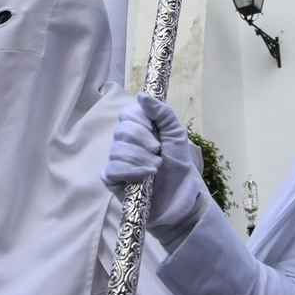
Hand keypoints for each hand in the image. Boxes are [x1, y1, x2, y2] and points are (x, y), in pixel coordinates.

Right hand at [103, 93, 208, 239]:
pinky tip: (145, 179)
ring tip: (156, 169)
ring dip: (141, 159)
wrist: (182, 200)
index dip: (140, 121)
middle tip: (159, 153)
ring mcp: (117, 161)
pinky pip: (112, 169)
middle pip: (122, 131)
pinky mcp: (112, 181)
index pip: (127, 114)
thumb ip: (163, 114)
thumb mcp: (177, 136)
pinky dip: (131, 172)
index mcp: (139, 129)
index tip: (157, 133)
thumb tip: (142, 95)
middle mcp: (124, 143)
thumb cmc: (179, 167)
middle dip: (144, 142)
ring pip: (117, 150)